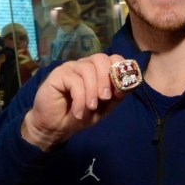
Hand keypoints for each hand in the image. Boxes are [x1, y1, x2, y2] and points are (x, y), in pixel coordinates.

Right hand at [20, 53, 134, 151]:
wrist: (58, 125)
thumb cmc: (83, 114)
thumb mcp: (105, 107)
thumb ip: (117, 95)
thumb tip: (126, 85)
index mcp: (100, 71)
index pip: (114, 59)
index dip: (119, 71)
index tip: (119, 91)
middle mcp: (86, 66)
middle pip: (100, 59)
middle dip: (106, 80)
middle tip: (105, 98)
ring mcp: (72, 68)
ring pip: (87, 69)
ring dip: (92, 91)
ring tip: (91, 107)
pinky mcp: (58, 74)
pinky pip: (74, 81)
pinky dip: (80, 99)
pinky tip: (78, 112)